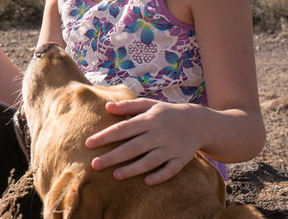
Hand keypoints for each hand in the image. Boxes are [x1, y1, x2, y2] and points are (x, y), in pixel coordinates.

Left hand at [85, 99, 205, 185]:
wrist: (198, 122)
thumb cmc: (166, 113)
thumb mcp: (149, 105)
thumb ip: (128, 106)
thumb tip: (107, 107)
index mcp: (149, 119)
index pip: (123, 128)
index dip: (105, 136)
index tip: (89, 144)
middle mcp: (159, 134)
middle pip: (133, 147)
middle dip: (113, 156)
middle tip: (95, 164)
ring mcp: (171, 147)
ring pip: (150, 160)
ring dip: (133, 169)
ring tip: (115, 176)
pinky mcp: (181, 159)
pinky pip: (170, 170)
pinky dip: (160, 176)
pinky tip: (146, 181)